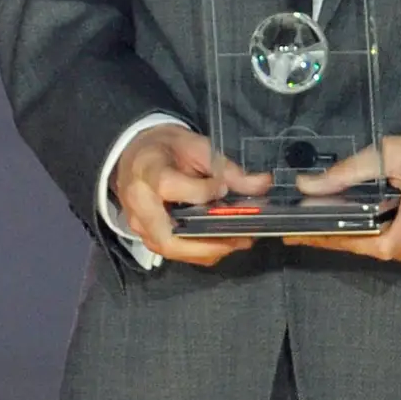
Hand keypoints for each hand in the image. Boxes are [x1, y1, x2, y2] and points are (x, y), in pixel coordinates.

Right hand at [111, 120, 264, 268]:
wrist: (136, 155)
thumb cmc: (167, 148)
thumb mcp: (197, 148)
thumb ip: (226, 169)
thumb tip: (263, 184)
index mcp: (147, 173)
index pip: (169, 187)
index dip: (200, 191)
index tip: (224, 190)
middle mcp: (138, 205)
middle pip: (168, 238)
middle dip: (207, 244)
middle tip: (240, 238)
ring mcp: (139, 225)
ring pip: (172, 250)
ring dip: (207, 251)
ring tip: (238, 241)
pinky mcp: (146, 236)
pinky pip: (173, 251)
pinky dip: (199, 251)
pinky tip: (222, 243)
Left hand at [288, 130, 400, 270]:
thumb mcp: (390, 153)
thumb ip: (348, 172)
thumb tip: (307, 187)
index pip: (377, 243)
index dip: (341, 242)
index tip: (306, 236)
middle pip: (379, 250)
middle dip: (343, 240)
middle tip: (308, 231)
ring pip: (390, 254)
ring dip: (362, 242)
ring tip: (329, 229)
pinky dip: (383, 242)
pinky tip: (364, 230)